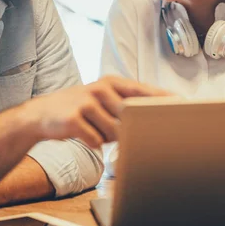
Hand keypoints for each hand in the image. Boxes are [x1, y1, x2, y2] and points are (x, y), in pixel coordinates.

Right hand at [23, 76, 170, 148]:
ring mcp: (87, 101)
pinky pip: (96, 140)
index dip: (163, 99)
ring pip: (114, 131)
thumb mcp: (102, 101)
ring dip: (107, 137)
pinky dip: (92, 142)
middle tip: (126, 131)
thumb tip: (152, 121)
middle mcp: (100, 88)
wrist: (41, 115)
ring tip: (92, 127)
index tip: (183, 104)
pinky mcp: (74, 118)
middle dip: (131, 128)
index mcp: (111, 83)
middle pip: (130, 115)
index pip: (143, 91)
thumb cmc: (80, 110)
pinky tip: (81, 133)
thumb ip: (125, 108)